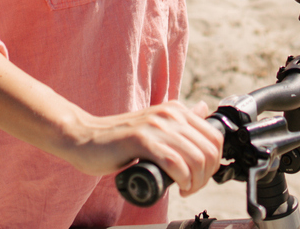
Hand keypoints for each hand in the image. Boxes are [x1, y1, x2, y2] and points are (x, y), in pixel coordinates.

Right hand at [60, 98, 222, 196]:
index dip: (214, 163)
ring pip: (195, 158)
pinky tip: (177, 187)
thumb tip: (203, 109)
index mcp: (176, 110)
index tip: (201, 177)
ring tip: (184, 189)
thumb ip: (179, 119)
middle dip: (206, 176)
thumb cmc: (119, 139)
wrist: (85, 137)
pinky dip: (182, 179)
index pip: (215, 136)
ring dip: (195, 182)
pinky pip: (174, 162)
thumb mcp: (155, 124)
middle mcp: (169, 114)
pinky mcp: (141, 140)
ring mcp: (155, 126)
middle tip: (191, 187)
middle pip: (209, 150)